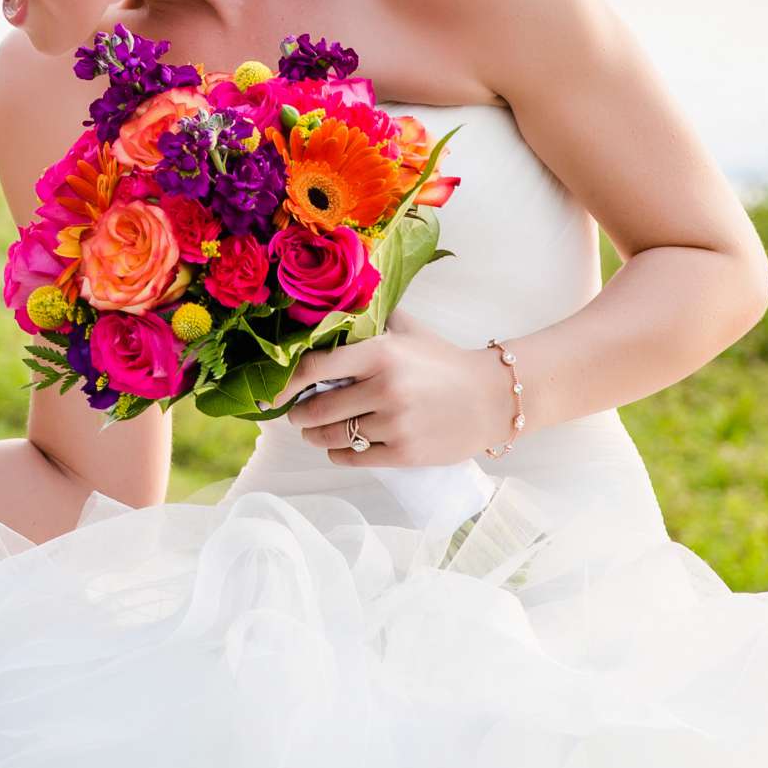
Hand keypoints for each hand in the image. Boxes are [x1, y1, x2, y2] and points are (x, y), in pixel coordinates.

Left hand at [278, 316, 510, 466]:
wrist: (494, 398)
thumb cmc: (444, 363)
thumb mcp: (409, 331)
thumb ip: (371, 319)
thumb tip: (329, 308)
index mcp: (381, 353)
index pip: (314, 368)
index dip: (286, 383)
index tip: (274, 392)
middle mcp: (385, 388)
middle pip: (316, 410)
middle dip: (300, 415)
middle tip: (298, 413)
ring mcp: (395, 424)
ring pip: (331, 437)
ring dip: (315, 436)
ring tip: (314, 431)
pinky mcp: (404, 454)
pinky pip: (352, 459)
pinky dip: (338, 454)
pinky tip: (339, 447)